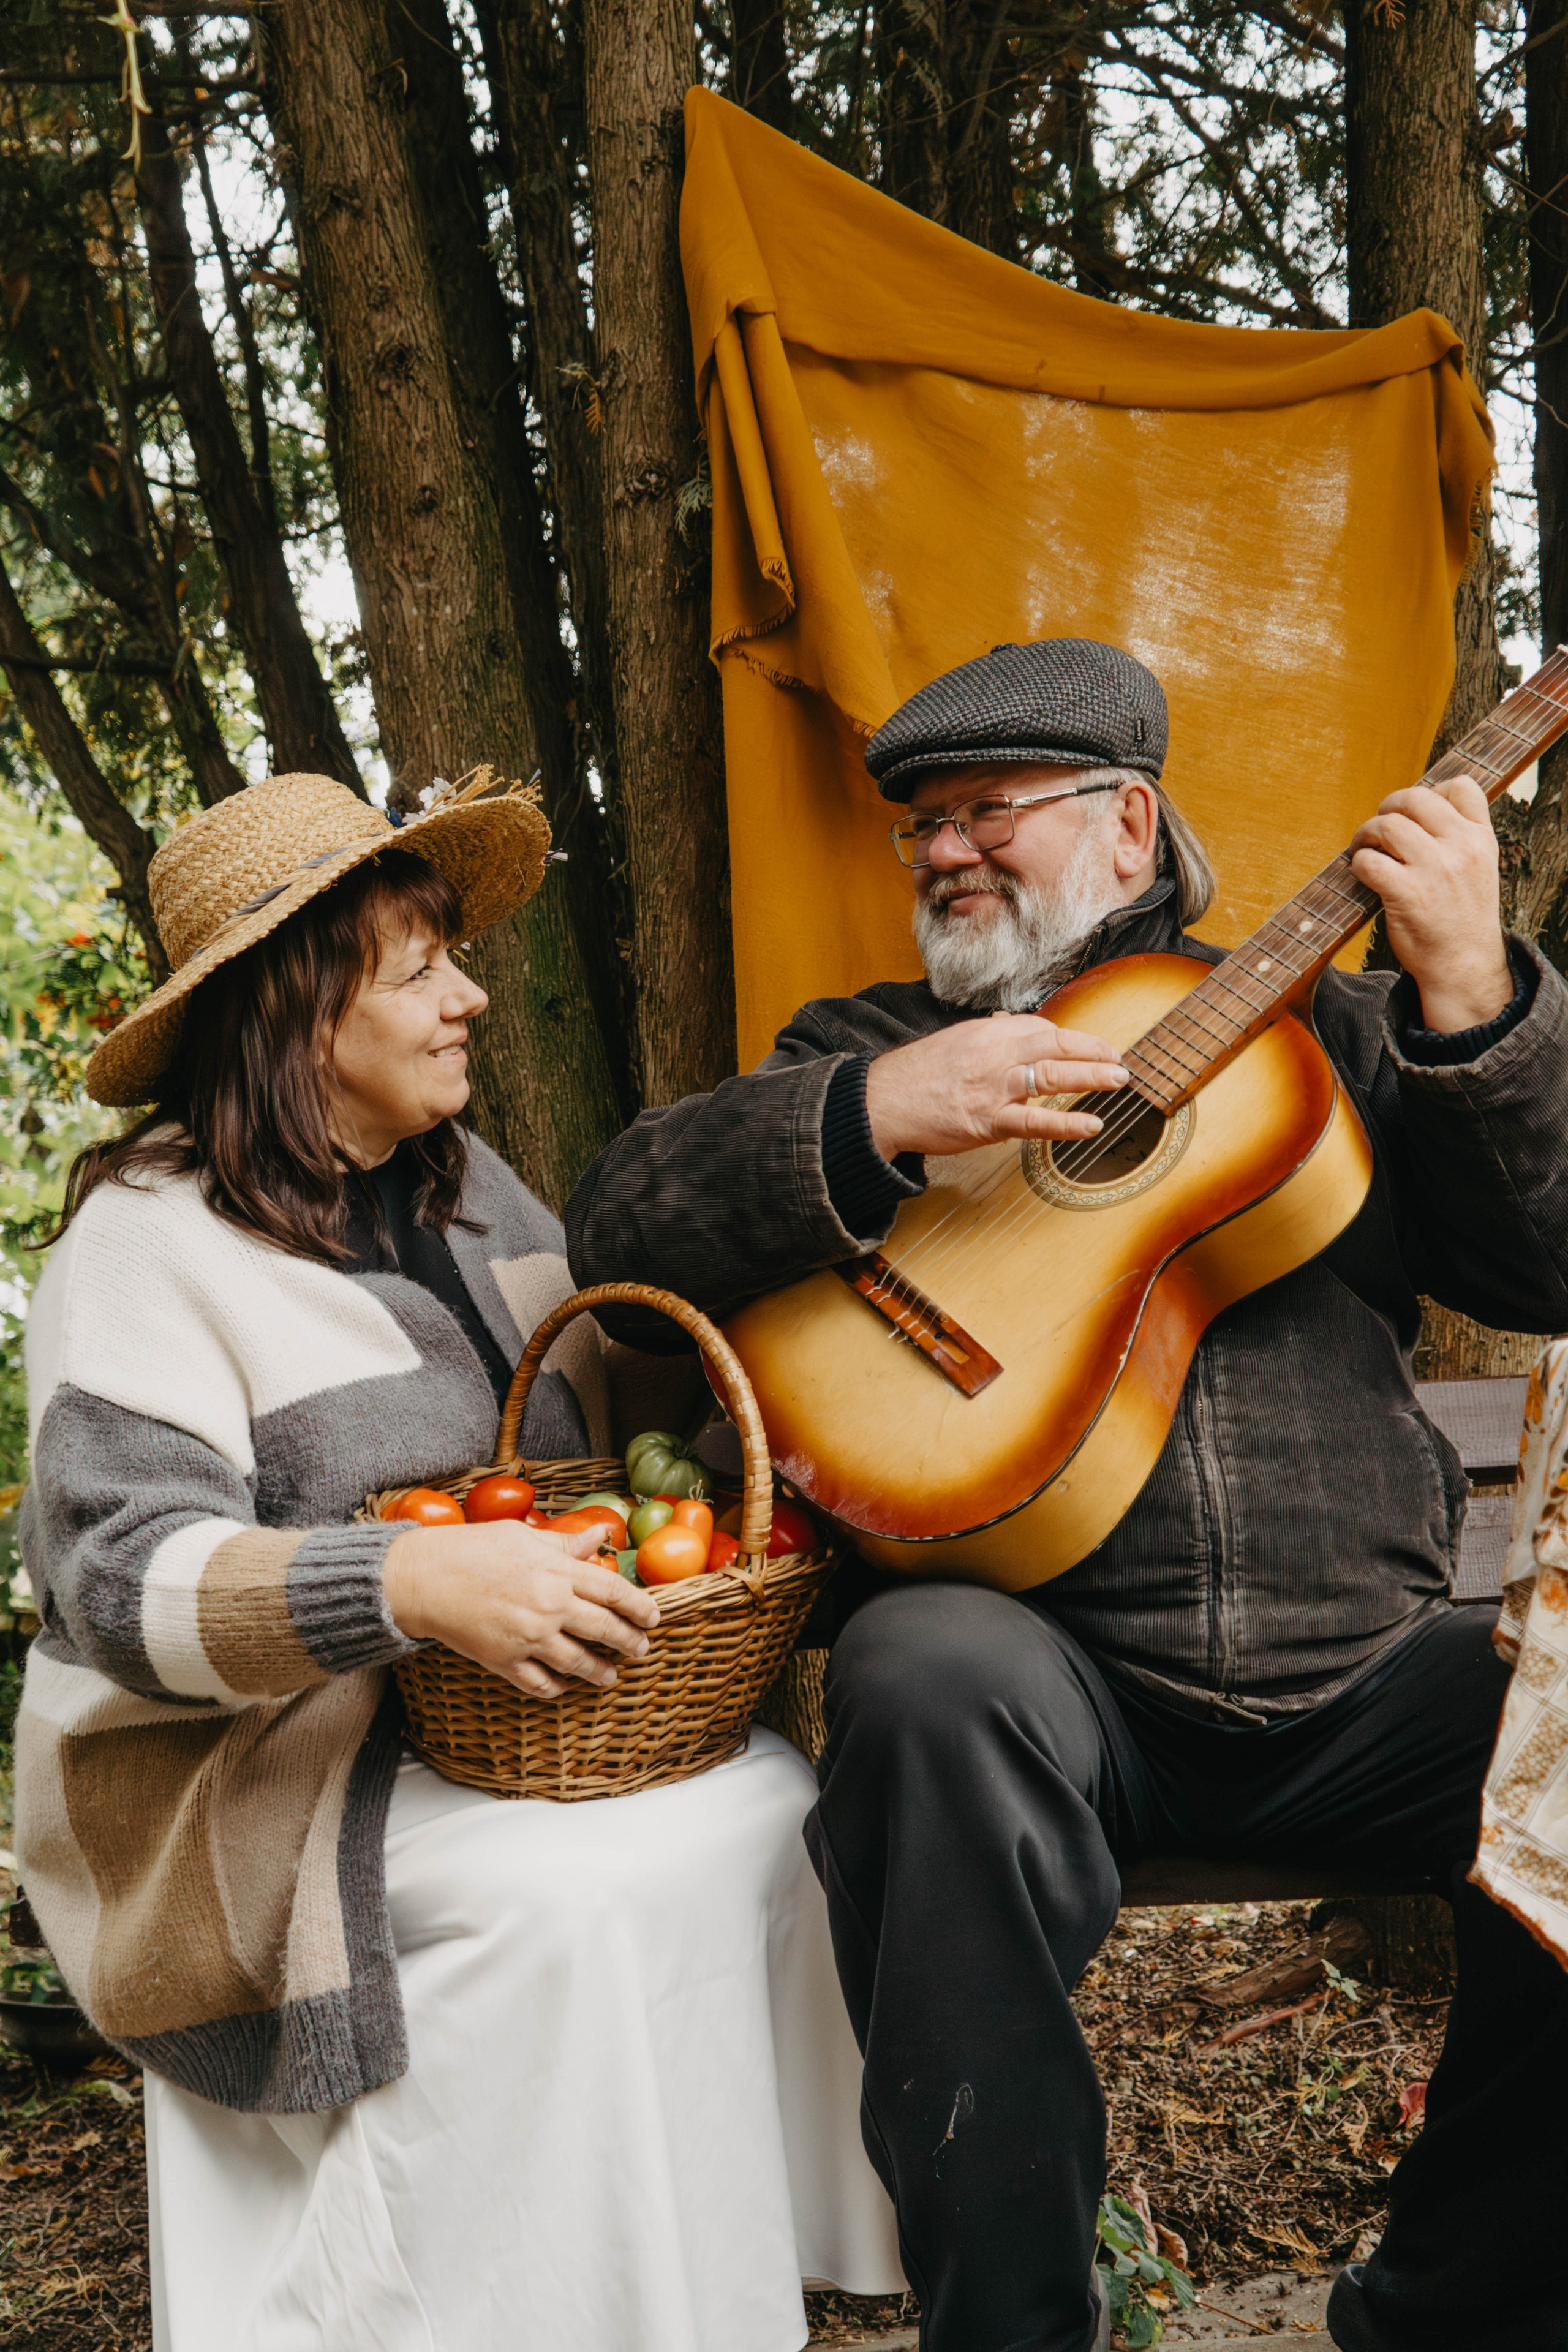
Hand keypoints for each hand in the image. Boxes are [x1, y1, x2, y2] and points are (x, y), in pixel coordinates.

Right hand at [383, 1520, 659, 1699]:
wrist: (423, 1578)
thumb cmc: (472, 1550)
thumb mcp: (523, 1536)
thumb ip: (565, 1542)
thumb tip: (600, 1535)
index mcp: (556, 1571)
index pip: (613, 1591)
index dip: (639, 1606)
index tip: (653, 1617)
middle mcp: (549, 1606)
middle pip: (604, 1629)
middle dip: (629, 1641)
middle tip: (642, 1648)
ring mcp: (528, 1637)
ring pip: (578, 1663)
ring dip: (599, 1672)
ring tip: (610, 1676)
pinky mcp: (505, 1661)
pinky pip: (541, 1683)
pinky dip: (557, 1688)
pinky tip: (566, 1687)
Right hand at [864, 1011, 1129, 1159]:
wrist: (882, 1102)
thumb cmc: (914, 1075)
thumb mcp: (952, 1042)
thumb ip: (985, 1036)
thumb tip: (1007, 1024)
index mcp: (987, 1032)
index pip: (1039, 1028)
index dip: (1067, 1039)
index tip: (1086, 1047)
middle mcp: (994, 1054)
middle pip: (1055, 1043)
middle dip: (1093, 1049)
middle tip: (1119, 1059)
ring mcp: (993, 1087)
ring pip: (1053, 1076)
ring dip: (1092, 1076)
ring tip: (1118, 1080)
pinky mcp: (988, 1121)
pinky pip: (1036, 1122)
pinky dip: (1068, 1123)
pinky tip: (1092, 1125)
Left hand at [1349, 776, 1511, 1032]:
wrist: (1463, 966)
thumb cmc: (1461, 919)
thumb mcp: (1478, 869)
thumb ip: (1456, 838)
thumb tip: (1412, 809)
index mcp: (1481, 839)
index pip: (1462, 786)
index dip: (1430, 789)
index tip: (1414, 812)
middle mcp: (1462, 848)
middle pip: (1414, 798)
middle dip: (1387, 808)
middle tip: (1377, 830)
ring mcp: (1436, 869)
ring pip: (1387, 825)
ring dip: (1366, 834)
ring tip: (1363, 850)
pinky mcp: (1408, 894)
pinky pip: (1369, 861)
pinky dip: (1358, 864)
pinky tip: (1362, 875)